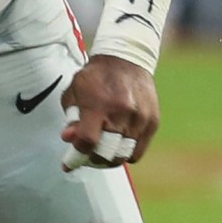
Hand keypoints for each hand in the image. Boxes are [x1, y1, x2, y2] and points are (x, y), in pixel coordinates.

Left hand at [60, 54, 160, 169]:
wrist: (126, 59)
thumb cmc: (95, 77)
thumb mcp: (75, 92)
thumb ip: (71, 118)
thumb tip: (69, 139)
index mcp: (99, 104)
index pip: (88, 141)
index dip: (76, 156)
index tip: (68, 163)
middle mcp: (122, 112)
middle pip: (106, 153)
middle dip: (91, 160)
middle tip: (84, 158)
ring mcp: (140, 118)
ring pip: (123, 156)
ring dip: (108, 160)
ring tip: (100, 154)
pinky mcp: (152, 122)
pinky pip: (137, 151)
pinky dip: (125, 154)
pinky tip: (116, 147)